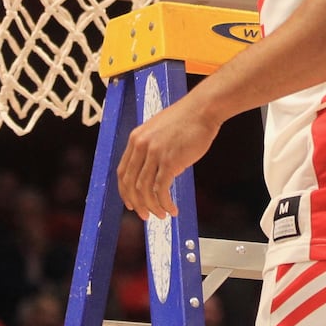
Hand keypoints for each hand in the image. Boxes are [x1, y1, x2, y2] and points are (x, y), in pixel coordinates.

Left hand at [116, 97, 219, 219]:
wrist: (202, 110)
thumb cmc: (186, 119)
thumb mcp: (159, 130)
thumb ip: (151, 147)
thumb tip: (152, 170)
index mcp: (136, 138)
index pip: (122, 172)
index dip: (125, 192)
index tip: (131, 203)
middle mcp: (141, 146)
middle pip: (130, 184)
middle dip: (137, 204)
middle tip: (145, 216)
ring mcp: (154, 153)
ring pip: (145, 190)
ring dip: (153, 207)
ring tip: (162, 214)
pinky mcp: (169, 161)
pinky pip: (161, 190)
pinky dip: (165, 203)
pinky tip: (172, 209)